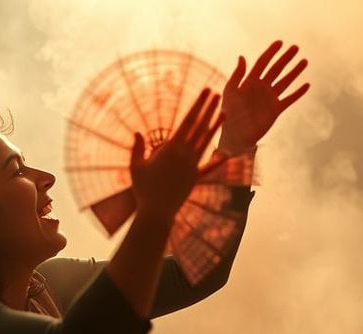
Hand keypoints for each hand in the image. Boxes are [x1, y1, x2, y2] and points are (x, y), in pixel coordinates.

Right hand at [130, 88, 224, 216]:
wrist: (157, 212)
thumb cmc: (143, 189)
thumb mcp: (136, 167)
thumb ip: (137, 148)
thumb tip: (137, 133)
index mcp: (171, 148)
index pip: (188, 121)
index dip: (198, 105)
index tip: (205, 92)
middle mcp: (185, 154)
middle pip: (200, 127)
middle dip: (208, 109)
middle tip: (216, 94)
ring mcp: (192, 166)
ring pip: (207, 141)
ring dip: (215, 126)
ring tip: (224, 112)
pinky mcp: (195, 178)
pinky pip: (209, 167)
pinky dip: (218, 160)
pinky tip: (226, 153)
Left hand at [219, 40, 309, 150]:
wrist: (235, 135)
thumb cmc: (228, 114)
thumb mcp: (230, 92)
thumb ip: (237, 75)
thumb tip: (242, 57)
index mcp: (249, 82)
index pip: (262, 63)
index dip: (271, 52)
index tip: (280, 42)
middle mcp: (261, 88)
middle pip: (276, 69)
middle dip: (285, 58)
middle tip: (296, 47)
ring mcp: (269, 98)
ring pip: (284, 81)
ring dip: (294, 72)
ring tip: (304, 61)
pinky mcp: (275, 110)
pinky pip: (289, 99)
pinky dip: (298, 93)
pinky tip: (307, 85)